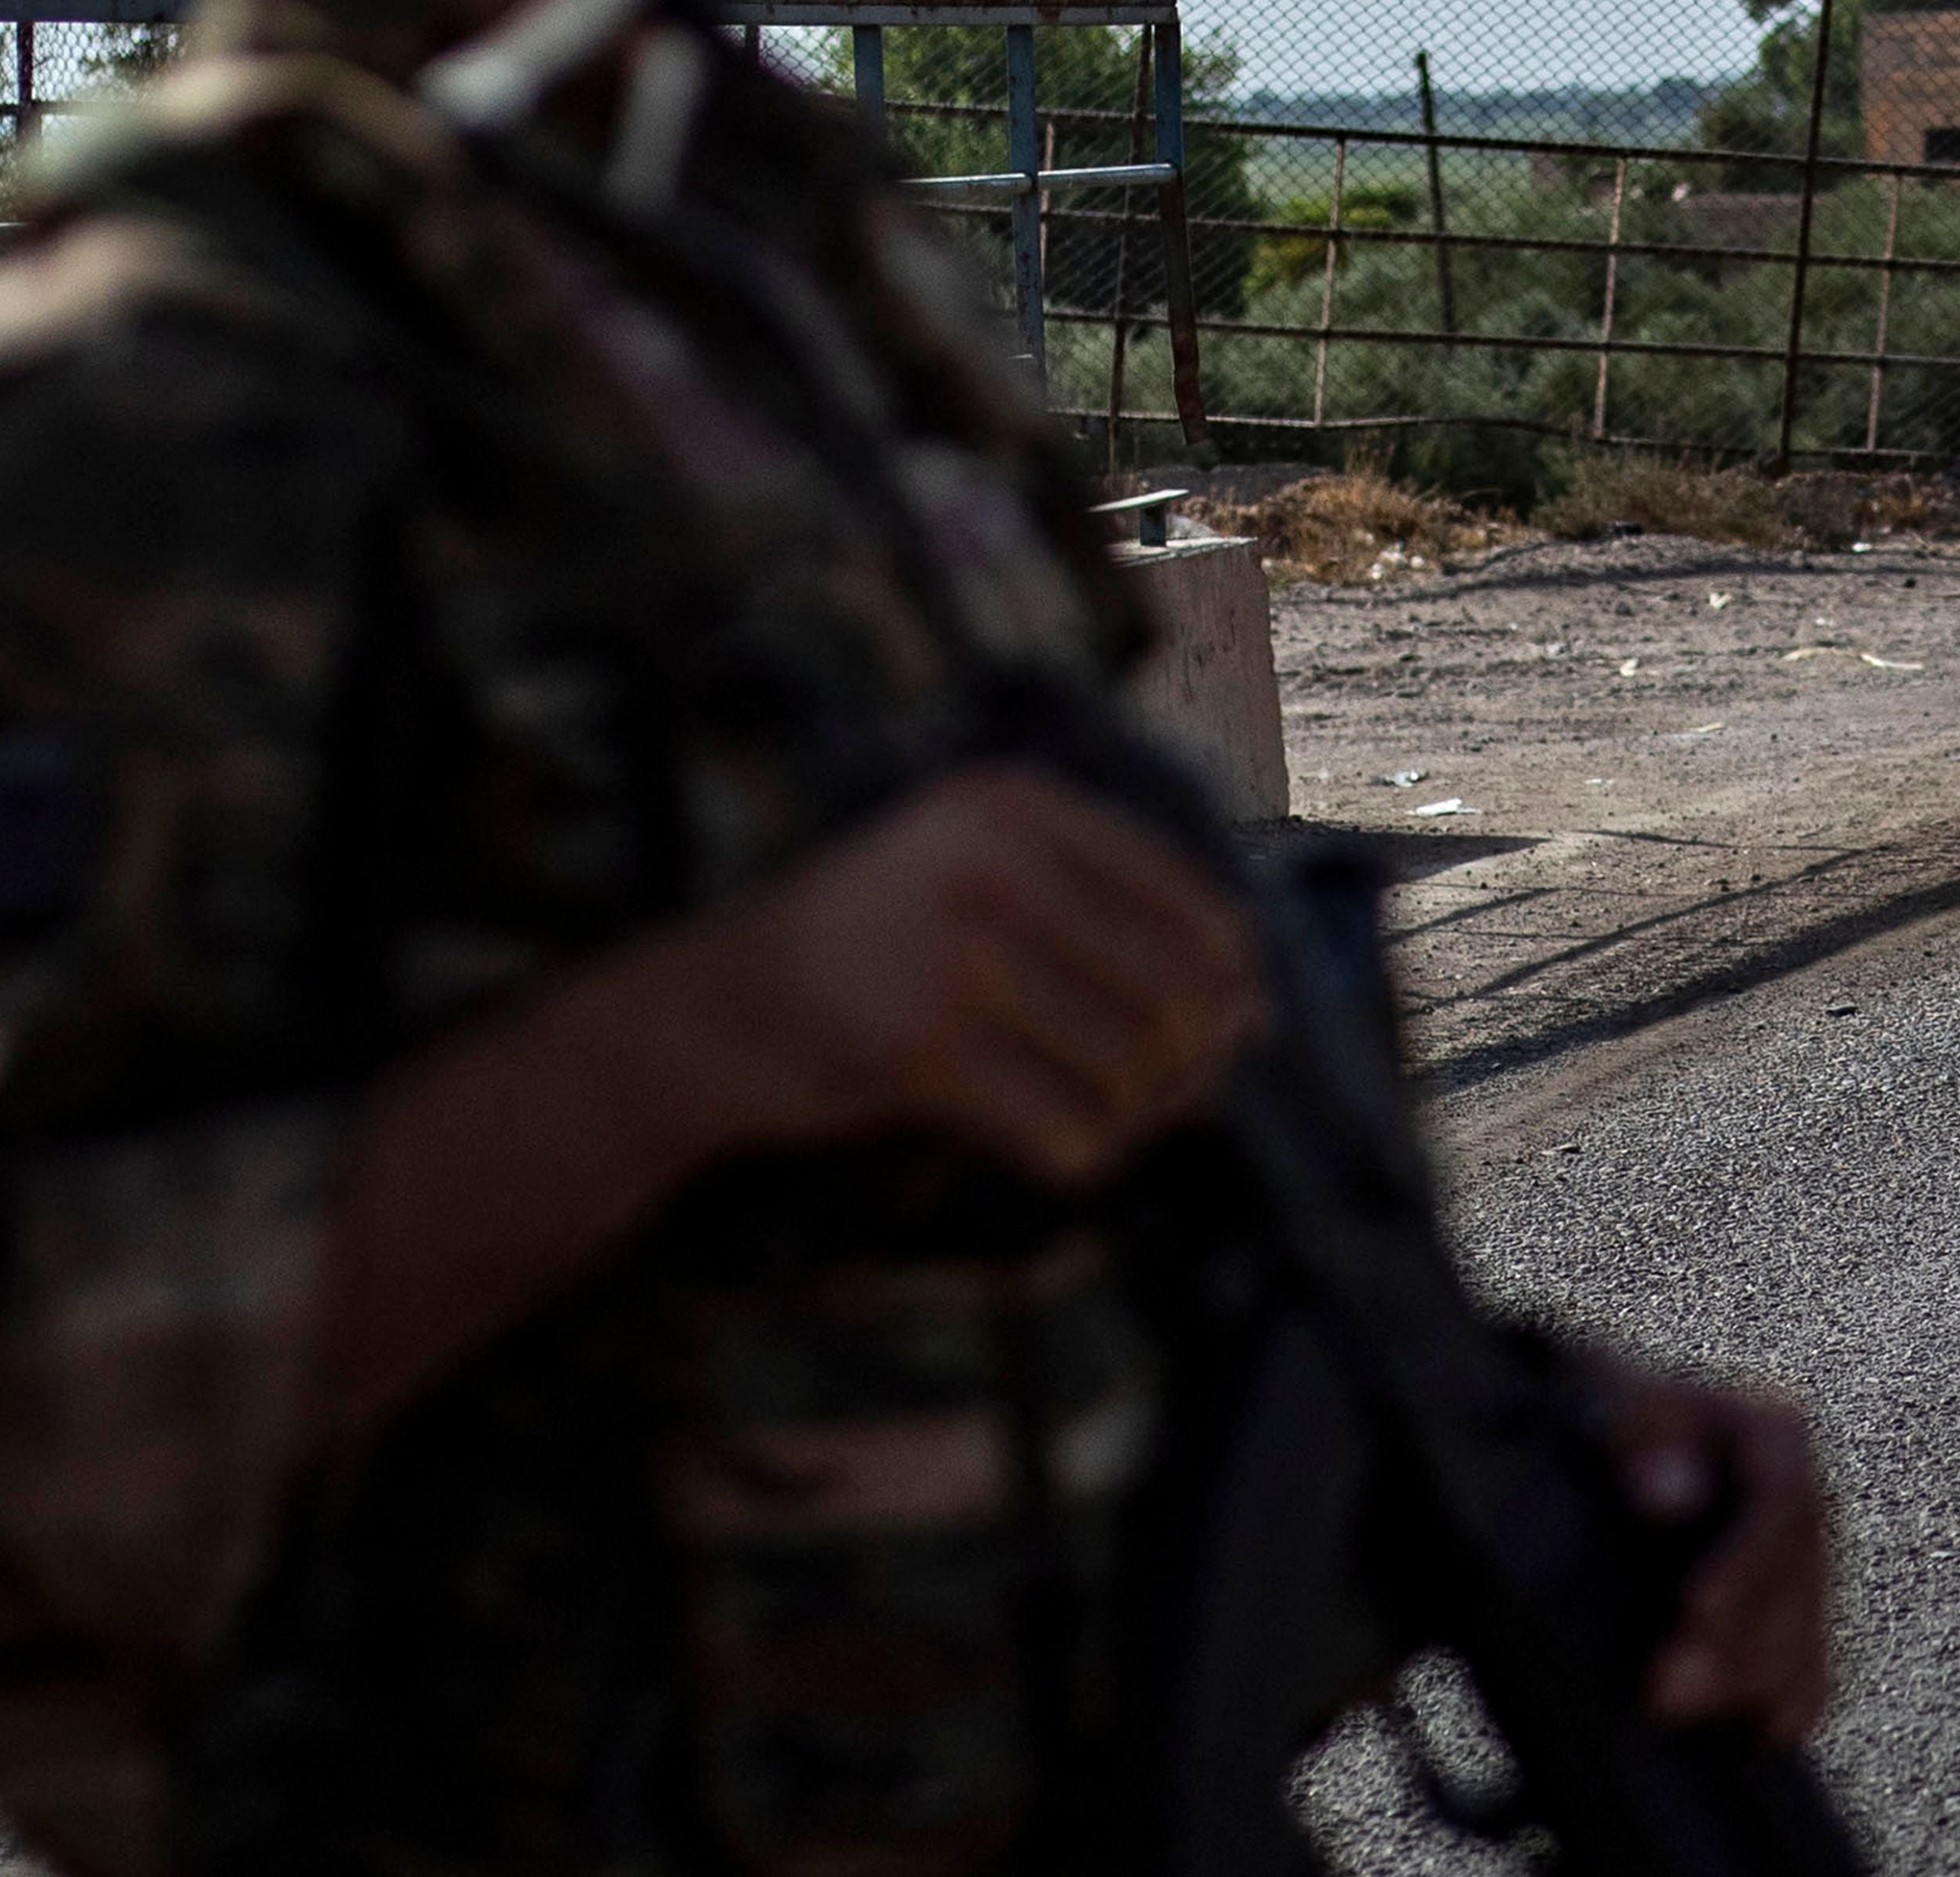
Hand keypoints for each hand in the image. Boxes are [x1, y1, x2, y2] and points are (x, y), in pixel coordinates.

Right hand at [704, 760, 1267, 1187]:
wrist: (703, 1010)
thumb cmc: (866, 948)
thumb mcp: (969, 873)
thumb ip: (1098, 910)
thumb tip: (1256, 1006)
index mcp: (1014, 805)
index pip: (1192, 901)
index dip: (1234, 982)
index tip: (1233, 1031)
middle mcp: (993, 865)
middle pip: (1177, 991)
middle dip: (1198, 1061)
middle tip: (1180, 1096)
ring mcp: (955, 957)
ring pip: (1133, 1068)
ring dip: (1141, 1115)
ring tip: (1113, 1119)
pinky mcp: (922, 1053)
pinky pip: (1069, 1128)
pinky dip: (1085, 1154)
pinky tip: (1064, 1148)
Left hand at [1587, 1355, 1835, 1746]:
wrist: (1607, 1441)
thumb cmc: (1609, 1417)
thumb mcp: (1613, 1408)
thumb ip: (1642, 1439)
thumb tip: (1669, 1496)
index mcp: (1772, 1433)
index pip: (1783, 1502)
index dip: (1747, 1563)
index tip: (1695, 1609)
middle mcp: (1802, 1496)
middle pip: (1796, 1578)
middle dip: (1736, 1641)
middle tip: (1666, 1691)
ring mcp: (1803, 1557)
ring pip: (1805, 1628)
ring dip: (1749, 1679)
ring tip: (1678, 1711)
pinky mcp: (1791, 1609)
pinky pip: (1811, 1660)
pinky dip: (1791, 1697)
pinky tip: (1764, 1731)